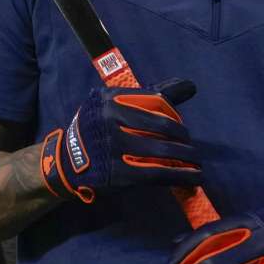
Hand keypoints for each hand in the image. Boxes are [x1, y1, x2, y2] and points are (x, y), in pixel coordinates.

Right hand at [39, 78, 200, 202]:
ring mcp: (112, 146)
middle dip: (184, 139)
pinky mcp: (117, 173)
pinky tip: (193, 178)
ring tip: (196, 163)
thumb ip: (148, 97)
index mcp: (109, 98)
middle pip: (163, 126)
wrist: (66, 163)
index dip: (175, 117)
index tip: (181, 129)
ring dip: (187, 158)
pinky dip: (181, 176)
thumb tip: (190, 86)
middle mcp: (109, 118)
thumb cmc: (97, 131)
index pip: (157, 100)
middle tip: (192, 149)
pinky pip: (158, 173)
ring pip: (163, 150)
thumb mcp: (112, 106)